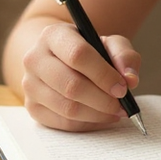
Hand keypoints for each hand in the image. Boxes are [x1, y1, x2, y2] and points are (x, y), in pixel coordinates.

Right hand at [21, 22, 141, 131]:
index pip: (78, 55)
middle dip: (103, 99)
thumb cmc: (88, 51)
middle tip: (123, 105)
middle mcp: (35, 59)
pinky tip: (102, 117)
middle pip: (71, 85)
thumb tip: (130, 79)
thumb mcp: (108, 44)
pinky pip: (63, 123)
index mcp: (53, 35)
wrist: (58, 59)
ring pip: (68, 108)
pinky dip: (88, 124)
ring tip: (116, 111)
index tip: (123, 87)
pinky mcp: (32, 108)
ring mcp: (30, 85)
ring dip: (98, 114)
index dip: (103, 74)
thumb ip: (124, 56)